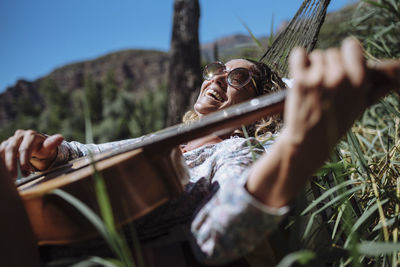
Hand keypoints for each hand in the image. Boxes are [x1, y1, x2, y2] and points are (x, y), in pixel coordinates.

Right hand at [0, 130, 63, 178]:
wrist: (38, 148)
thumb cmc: (44, 149)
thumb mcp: (49, 148)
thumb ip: (52, 144)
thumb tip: (60, 137)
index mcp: (31, 135)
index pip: (24, 148)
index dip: (24, 161)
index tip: (28, 171)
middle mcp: (19, 135)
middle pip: (11, 149)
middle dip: (12, 164)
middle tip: (14, 177)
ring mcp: (11, 140)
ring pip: (3, 150)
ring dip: (5, 164)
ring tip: (11, 176)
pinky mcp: (5, 145)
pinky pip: (0, 153)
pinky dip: (2, 163)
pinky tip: (5, 172)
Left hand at [282, 38, 368, 159]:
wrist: (310, 140)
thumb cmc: (335, 124)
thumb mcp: (359, 106)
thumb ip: (374, 89)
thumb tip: (391, 81)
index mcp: (359, 80)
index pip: (352, 46)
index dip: (346, 54)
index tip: (342, 63)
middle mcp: (341, 76)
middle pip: (332, 52)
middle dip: (328, 65)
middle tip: (325, 84)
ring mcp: (319, 77)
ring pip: (316, 55)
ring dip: (313, 66)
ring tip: (313, 86)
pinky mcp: (301, 80)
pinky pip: (299, 54)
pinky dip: (299, 60)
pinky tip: (300, 73)